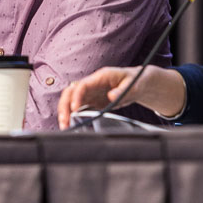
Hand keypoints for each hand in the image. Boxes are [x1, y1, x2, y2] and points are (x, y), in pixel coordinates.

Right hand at [57, 64, 185, 129]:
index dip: (76, 96)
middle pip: (70, 92)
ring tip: (65, 126)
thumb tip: (111, 96)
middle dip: (64, 106)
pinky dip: (72, 116)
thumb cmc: (135, 80)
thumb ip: (122, 90)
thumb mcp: (133, 85)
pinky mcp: (92, 101)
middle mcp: (91, 84)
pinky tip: (71, 125)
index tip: (75, 109)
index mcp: (100, 77)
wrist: (138, 83)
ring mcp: (90, 92)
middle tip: (65, 121)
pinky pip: (78, 107)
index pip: (81, 85)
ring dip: (65, 112)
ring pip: (71, 100)